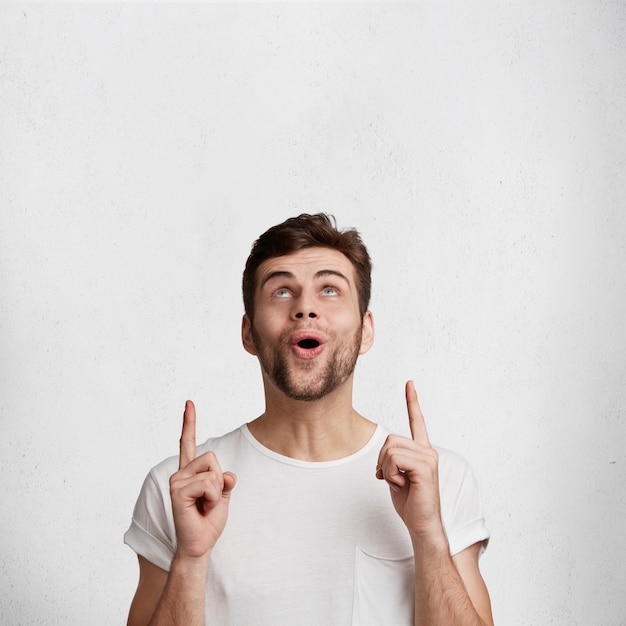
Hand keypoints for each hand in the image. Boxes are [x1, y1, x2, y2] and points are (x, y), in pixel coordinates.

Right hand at [169, 400, 235, 560]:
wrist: (200, 545)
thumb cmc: (208, 522)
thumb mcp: (223, 496)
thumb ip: (225, 481)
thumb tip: (228, 475)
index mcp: (190, 472)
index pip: (188, 442)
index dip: (189, 423)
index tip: (189, 403)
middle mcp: (180, 473)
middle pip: (212, 458)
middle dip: (219, 481)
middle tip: (209, 501)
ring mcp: (177, 481)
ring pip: (212, 471)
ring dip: (216, 492)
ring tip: (204, 506)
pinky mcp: (177, 491)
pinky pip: (208, 483)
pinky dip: (212, 498)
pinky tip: (201, 509)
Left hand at [376, 381, 443, 539]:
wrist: (422, 525)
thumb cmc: (410, 504)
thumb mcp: (395, 477)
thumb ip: (391, 460)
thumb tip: (383, 456)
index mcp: (422, 451)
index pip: (417, 421)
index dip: (412, 402)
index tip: (409, 384)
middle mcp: (428, 451)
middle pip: (389, 439)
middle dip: (381, 461)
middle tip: (390, 479)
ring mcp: (428, 458)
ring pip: (389, 449)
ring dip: (385, 470)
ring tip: (399, 484)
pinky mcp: (425, 467)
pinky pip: (393, 460)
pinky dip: (389, 474)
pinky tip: (403, 486)